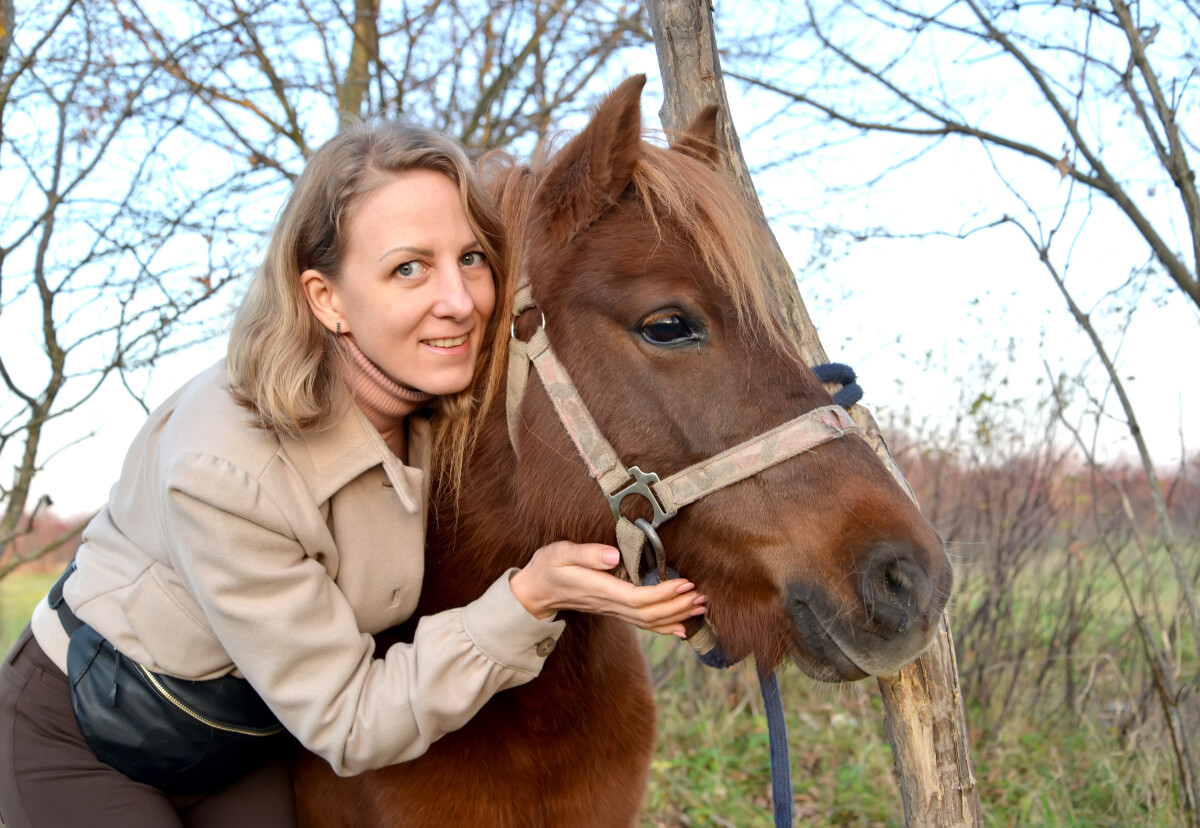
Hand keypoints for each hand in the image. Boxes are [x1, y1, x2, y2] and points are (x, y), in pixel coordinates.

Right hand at [509, 541, 705, 637]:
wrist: (536, 590)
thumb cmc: (549, 566)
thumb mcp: (561, 552)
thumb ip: (587, 553)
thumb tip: (615, 554)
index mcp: (600, 590)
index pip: (638, 599)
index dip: (664, 594)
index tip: (685, 583)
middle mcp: (610, 604)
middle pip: (649, 615)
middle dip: (678, 607)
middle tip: (702, 596)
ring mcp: (613, 610)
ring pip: (649, 621)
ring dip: (676, 615)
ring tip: (700, 607)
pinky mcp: (615, 610)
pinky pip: (643, 623)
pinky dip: (664, 626)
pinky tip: (681, 627)